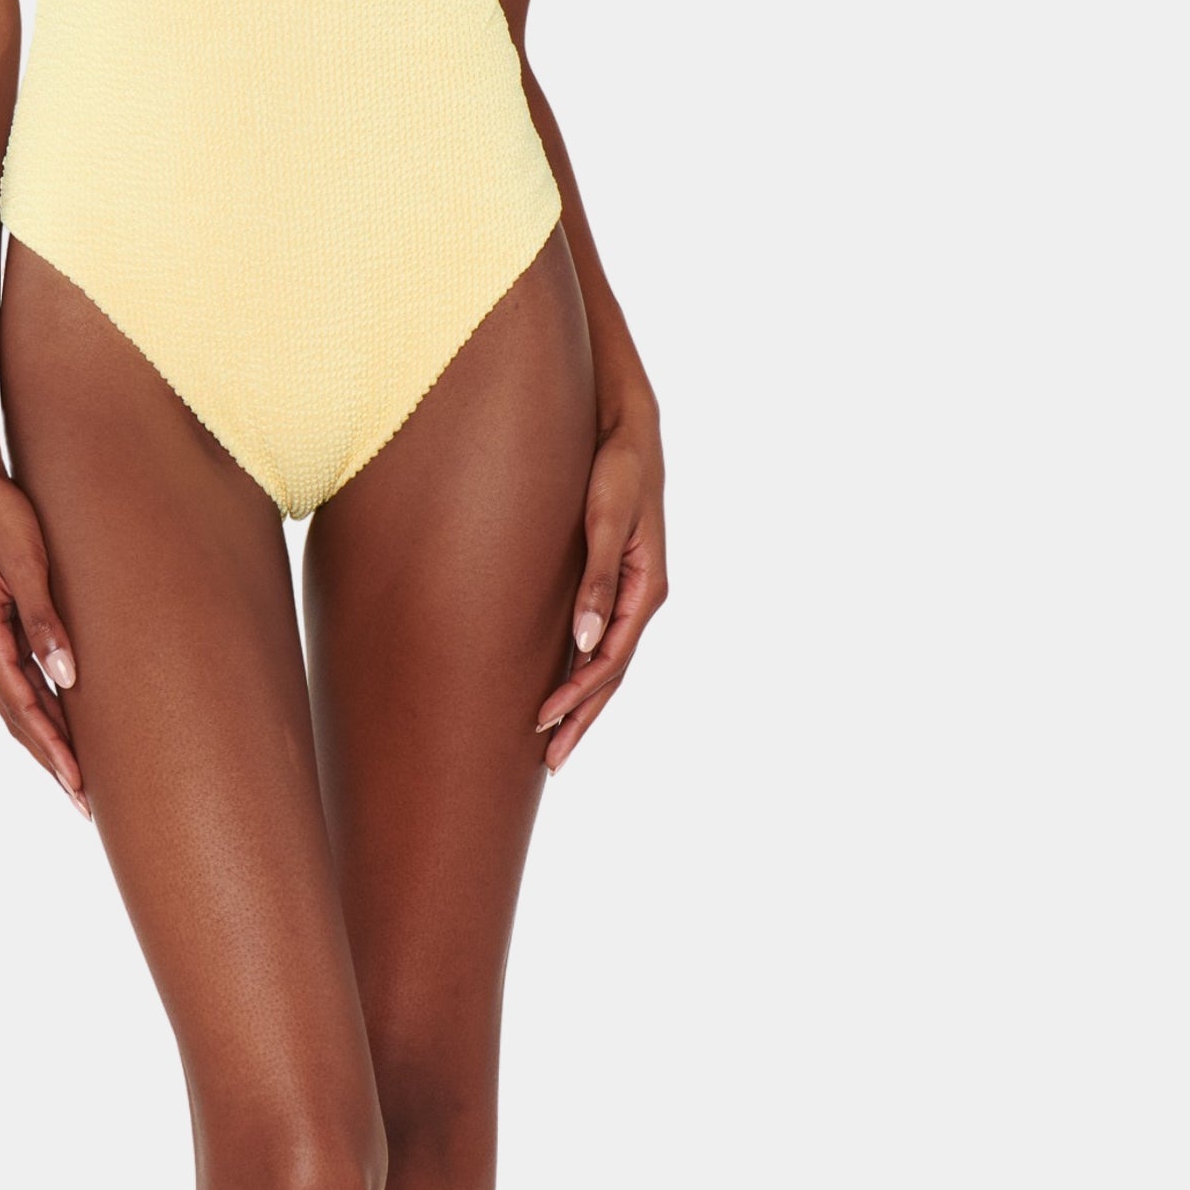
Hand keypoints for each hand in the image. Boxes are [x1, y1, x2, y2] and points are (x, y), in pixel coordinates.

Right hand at [0, 468, 89, 815]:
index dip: (52, 749)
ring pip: (21, 706)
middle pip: (20, 719)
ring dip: (47, 743)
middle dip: (52, 762)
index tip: (78, 785)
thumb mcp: (27, 564)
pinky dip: (43, 712)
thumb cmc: (2, 518)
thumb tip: (67, 678)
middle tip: (83, 803)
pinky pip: (23, 684)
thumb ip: (46, 621)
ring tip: (77, 780)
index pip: (24, 710)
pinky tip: (65, 728)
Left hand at [536, 399, 667, 773]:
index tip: (541, 724)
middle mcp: (643, 596)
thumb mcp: (606, 517)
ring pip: (607, 662)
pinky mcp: (614, 580)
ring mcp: (630, 592)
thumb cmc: (615, 464)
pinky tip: (561, 687)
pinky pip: (599, 639)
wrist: (627, 425)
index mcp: (647, 587)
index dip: (576, 697)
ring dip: (582, 704)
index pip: (610, 660)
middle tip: (550, 764)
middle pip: (611, 674)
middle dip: (581, 719)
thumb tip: (584, 642)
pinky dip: (582, 671)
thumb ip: (598, 578)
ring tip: (553, 744)